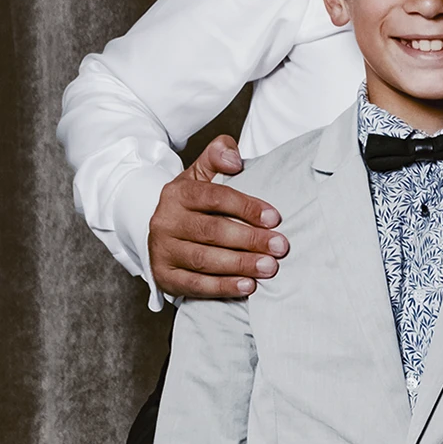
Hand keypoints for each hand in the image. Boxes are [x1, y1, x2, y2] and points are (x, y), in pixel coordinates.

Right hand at [148, 135, 288, 298]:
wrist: (160, 230)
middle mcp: (166, 221)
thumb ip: (217, 156)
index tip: (275, 218)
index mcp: (177, 194)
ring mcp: (163, 251)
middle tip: (280, 247)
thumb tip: (235, 158)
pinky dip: (223, 287)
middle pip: (212, 231)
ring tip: (269, 267)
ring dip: (240, 265)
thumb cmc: (192, 203)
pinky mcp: (165, 277)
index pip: (214, 197)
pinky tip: (247, 287)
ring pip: (205, 260)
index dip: (246, 207)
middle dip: (250, 240)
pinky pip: (196, 285)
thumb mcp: (200, 174)